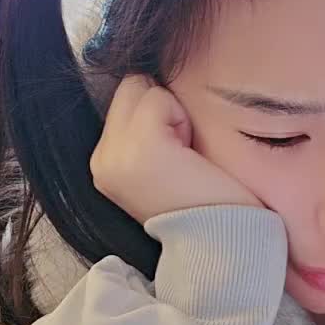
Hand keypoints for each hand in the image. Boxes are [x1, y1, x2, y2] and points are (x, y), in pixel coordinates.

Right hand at [90, 74, 263, 222]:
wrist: (223, 245)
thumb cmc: (205, 202)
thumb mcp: (158, 165)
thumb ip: (141, 130)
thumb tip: (148, 80)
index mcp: (102, 164)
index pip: (123, 98)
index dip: (155, 114)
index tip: (174, 155)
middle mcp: (101, 159)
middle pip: (131, 86)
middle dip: (161, 107)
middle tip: (181, 154)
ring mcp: (116, 153)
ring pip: (144, 87)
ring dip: (173, 113)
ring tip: (184, 155)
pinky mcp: (141, 147)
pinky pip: (160, 98)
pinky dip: (181, 118)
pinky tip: (188, 154)